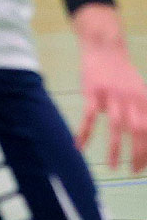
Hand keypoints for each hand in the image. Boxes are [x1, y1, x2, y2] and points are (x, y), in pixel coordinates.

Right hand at [74, 4, 146, 172]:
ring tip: (112, 165)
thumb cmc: (122, 74)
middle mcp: (131, 99)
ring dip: (115, 149)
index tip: (141, 166)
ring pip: (116, 126)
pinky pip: (89, 117)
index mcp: (144, 100)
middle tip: (131, 170)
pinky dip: (84, 133)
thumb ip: (143, 111)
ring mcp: (111, 96)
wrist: (104, 49)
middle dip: (137, 153)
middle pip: (138, 130)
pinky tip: (78, 146)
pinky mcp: (92, 93)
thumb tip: (142, 134)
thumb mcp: (140, 91)